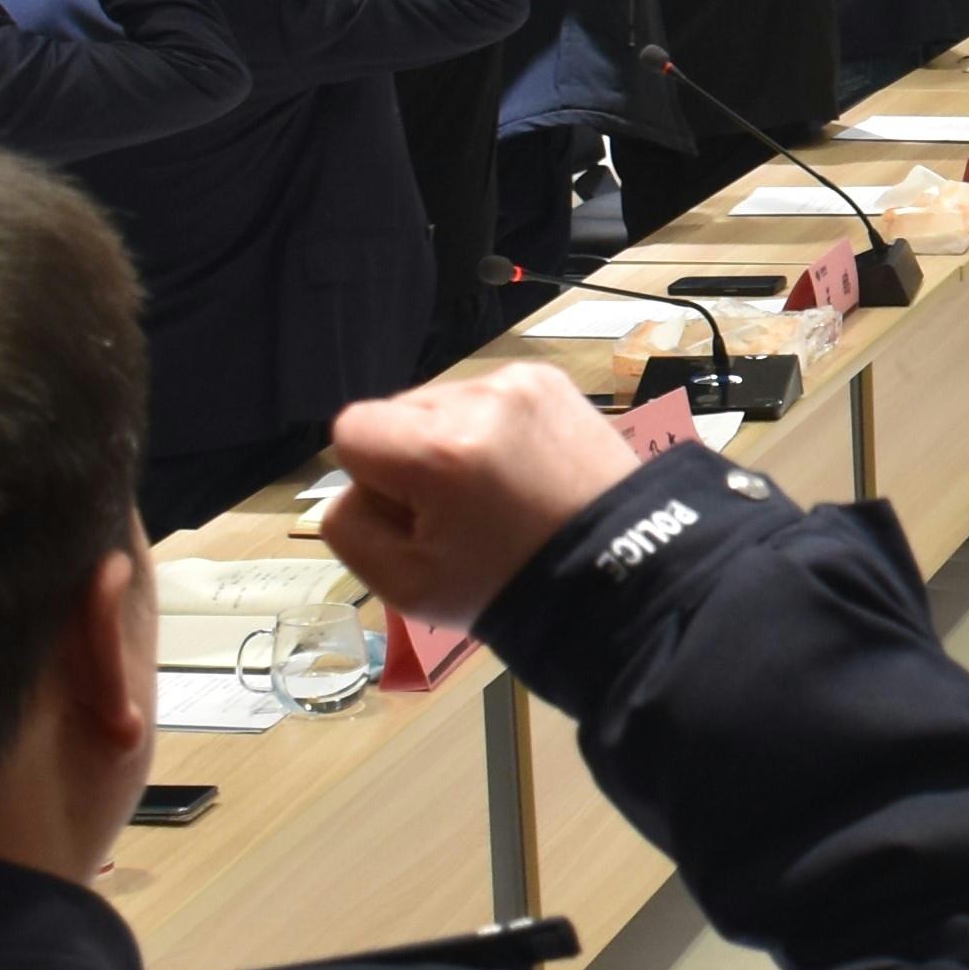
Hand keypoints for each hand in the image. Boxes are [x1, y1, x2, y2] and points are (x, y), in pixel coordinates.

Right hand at [316, 365, 642, 630]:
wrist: (620, 574)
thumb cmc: (510, 588)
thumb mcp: (403, 586)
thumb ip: (348, 527)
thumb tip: (353, 488)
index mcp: (439, 450)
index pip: (350, 431)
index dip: (373, 483)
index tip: (417, 519)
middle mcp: (480, 400)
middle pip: (396, 414)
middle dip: (412, 462)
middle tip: (461, 516)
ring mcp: (521, 383)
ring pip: (440, 405)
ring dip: (451, 444)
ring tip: (498, 497)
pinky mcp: (550, 381)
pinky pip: (488, 399)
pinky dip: (492, 433)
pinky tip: (523, 474)